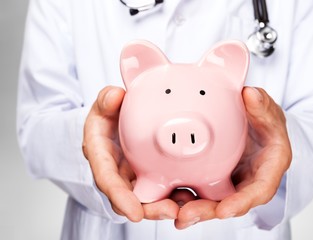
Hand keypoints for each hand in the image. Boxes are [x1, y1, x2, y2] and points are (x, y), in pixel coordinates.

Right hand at [82, 86, 179, 221]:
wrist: (115, 122)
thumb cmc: (107, 116)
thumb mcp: (103, 105)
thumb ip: (106, 100)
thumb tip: (115, 96)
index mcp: (102, 157)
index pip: (107, 180)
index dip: (120, 198)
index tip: (134, 213)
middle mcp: (118, 173)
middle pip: (131, 199)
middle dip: (150, 209)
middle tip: (171, 211)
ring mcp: (135, 175)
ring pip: (150, 197)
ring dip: (168, 205)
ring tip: (188, 205)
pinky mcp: (151, 174)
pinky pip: (163, 187)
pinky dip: (177, 193)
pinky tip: (194, 193)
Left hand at [174, 87, 291, 228]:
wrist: (255, 124)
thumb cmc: (265, 121)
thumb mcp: (267, 111)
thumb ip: (262, 106)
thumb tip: (251, 95)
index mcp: (267, 169)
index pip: (258, 191)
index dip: (241, 203)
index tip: (224, 210)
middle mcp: (248, 181)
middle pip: (231, 203)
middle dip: (209, 211)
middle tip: (186, 216)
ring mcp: (230, 182)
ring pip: (213, 201)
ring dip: (193, 209)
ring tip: (174, 213)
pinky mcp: (215, 178)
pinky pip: (201, 190)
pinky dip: (186, 197)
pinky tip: (168, 199)